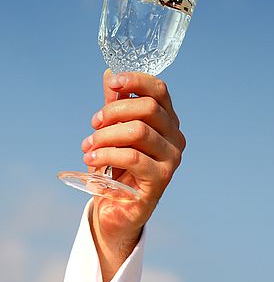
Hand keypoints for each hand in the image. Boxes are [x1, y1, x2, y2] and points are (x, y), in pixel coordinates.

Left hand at [81, 70, 185, 281]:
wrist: (117, 209)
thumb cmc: (118, 168)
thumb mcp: (114, 131)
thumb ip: (115, 104)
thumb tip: (110, 73)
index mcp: (167, 121)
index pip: (159, 90)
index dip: (135, 81)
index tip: (112, 84)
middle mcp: (175, 138)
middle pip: (148, 108)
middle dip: (113, 112)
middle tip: (94, 123)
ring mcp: (171, 160)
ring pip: (139, 131)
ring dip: (106, 135)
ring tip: (89, 146)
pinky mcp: (161, 180)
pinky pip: (133, 158)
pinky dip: (108, 154)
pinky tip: (93, 158)